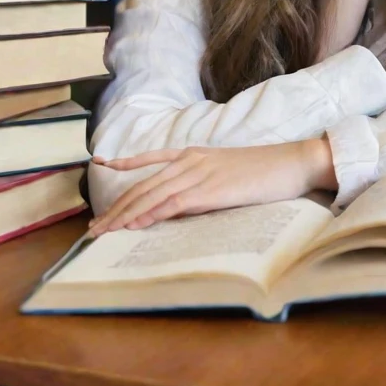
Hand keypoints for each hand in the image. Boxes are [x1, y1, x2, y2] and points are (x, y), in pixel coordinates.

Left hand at [87, 137, 334, 235]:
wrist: (291, 163)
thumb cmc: (265, 171)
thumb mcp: (226, 172)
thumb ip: (202, 182)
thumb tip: (183, 204)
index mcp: (193, 153)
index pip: (149, 163)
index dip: (123, 168)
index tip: (100, 168)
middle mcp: (190, 160)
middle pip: (142, 185)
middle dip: (116, 208)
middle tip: (94, 228)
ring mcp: (198, 173)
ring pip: (150, 195)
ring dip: (124, 216)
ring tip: (104, 232)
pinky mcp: (209, 189)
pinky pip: (171, 203)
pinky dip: (149, 215)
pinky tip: (134, 226)